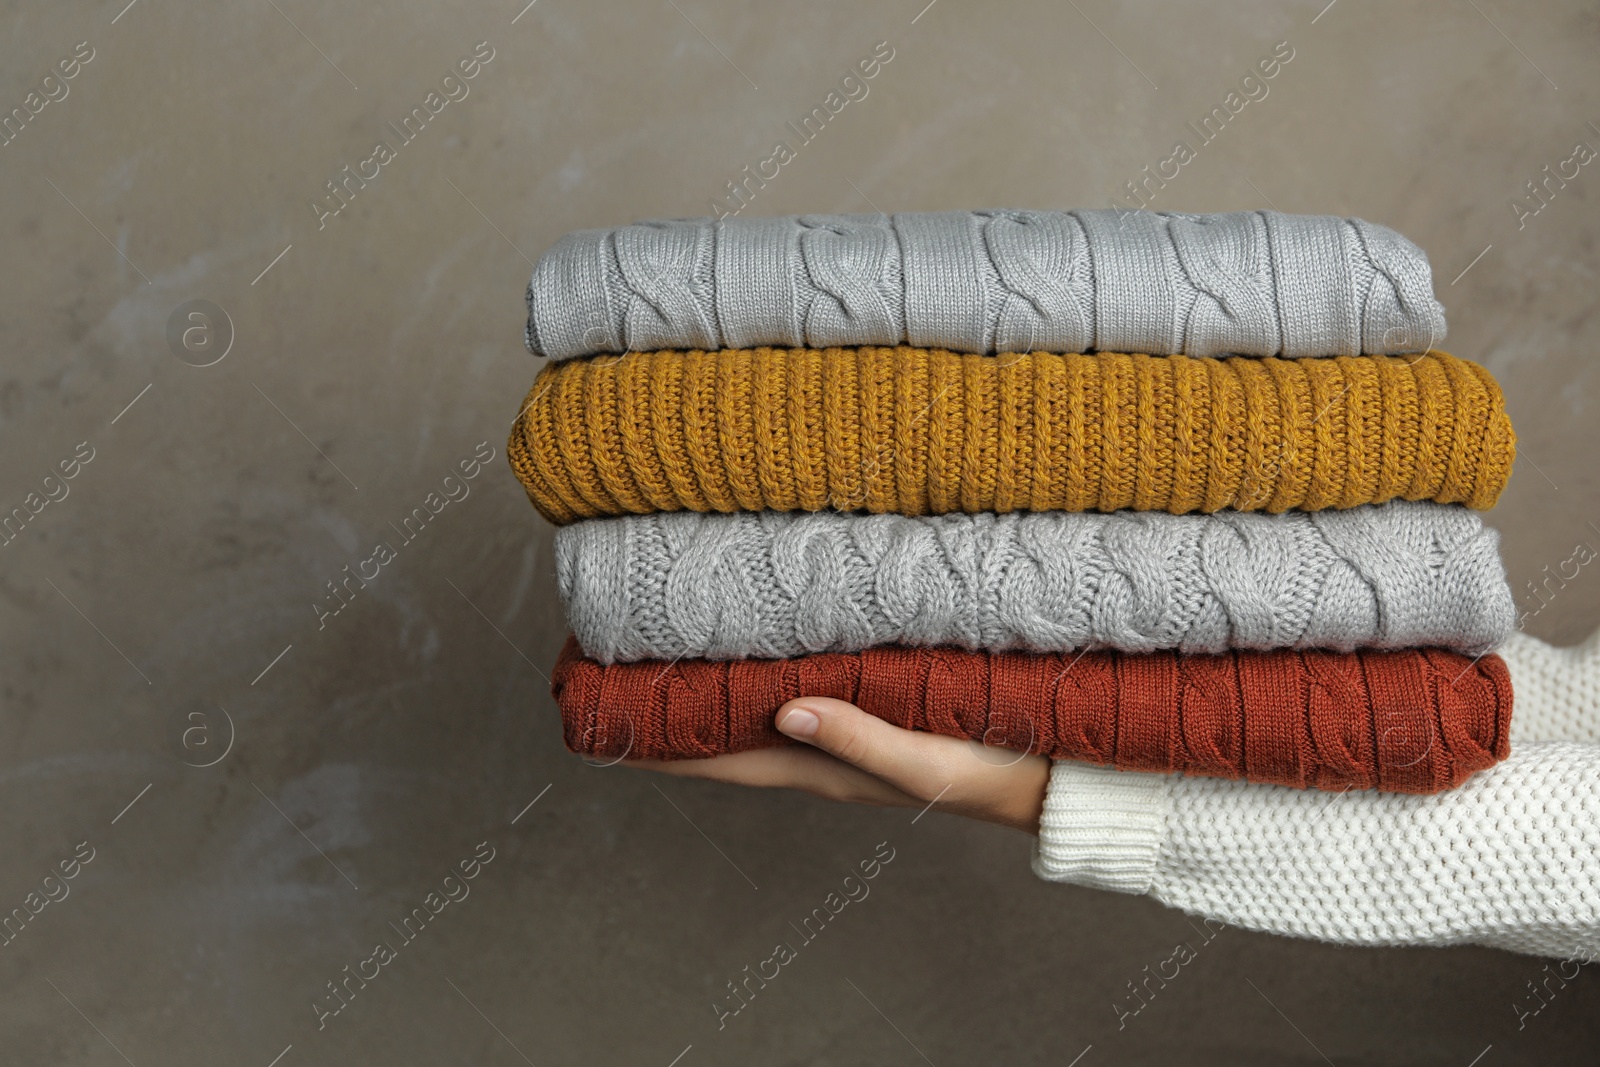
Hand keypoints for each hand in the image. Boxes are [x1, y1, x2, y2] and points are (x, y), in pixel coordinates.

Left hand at [623, 697, 1049, 833]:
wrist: (1052, 776)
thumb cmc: (990, 770)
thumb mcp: (922, 761)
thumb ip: (856, 739)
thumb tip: (780, 711)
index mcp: (824, 767)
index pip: (720, 758)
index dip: (660, 746)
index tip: (605, 724)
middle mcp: (823, 752)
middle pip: (725, 737)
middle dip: (670, 717)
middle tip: (617, 680)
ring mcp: (845, 735)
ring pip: (755, 716)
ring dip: (709, 696)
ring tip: (665, 663)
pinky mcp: (873, 711)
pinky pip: (796, 696)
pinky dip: (760, 680)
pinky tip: (757, 655)